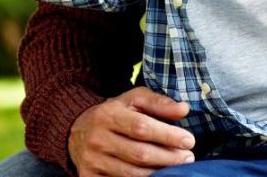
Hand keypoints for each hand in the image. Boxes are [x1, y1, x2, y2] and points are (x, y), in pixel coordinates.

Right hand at [68, 87, 195, 176]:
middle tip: (188, 158)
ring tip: (177, 169)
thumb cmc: (114, 112)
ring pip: (131, 174)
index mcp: (108, 115)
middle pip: (139, 154)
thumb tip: (184, 109)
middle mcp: (97, 139)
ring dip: (158, 173)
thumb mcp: (134, 99)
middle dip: (168, 158)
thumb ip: (159, 102)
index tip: (189, 140)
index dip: (167, 136)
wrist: (77, 129)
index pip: (142, 127)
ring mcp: (92, 161)